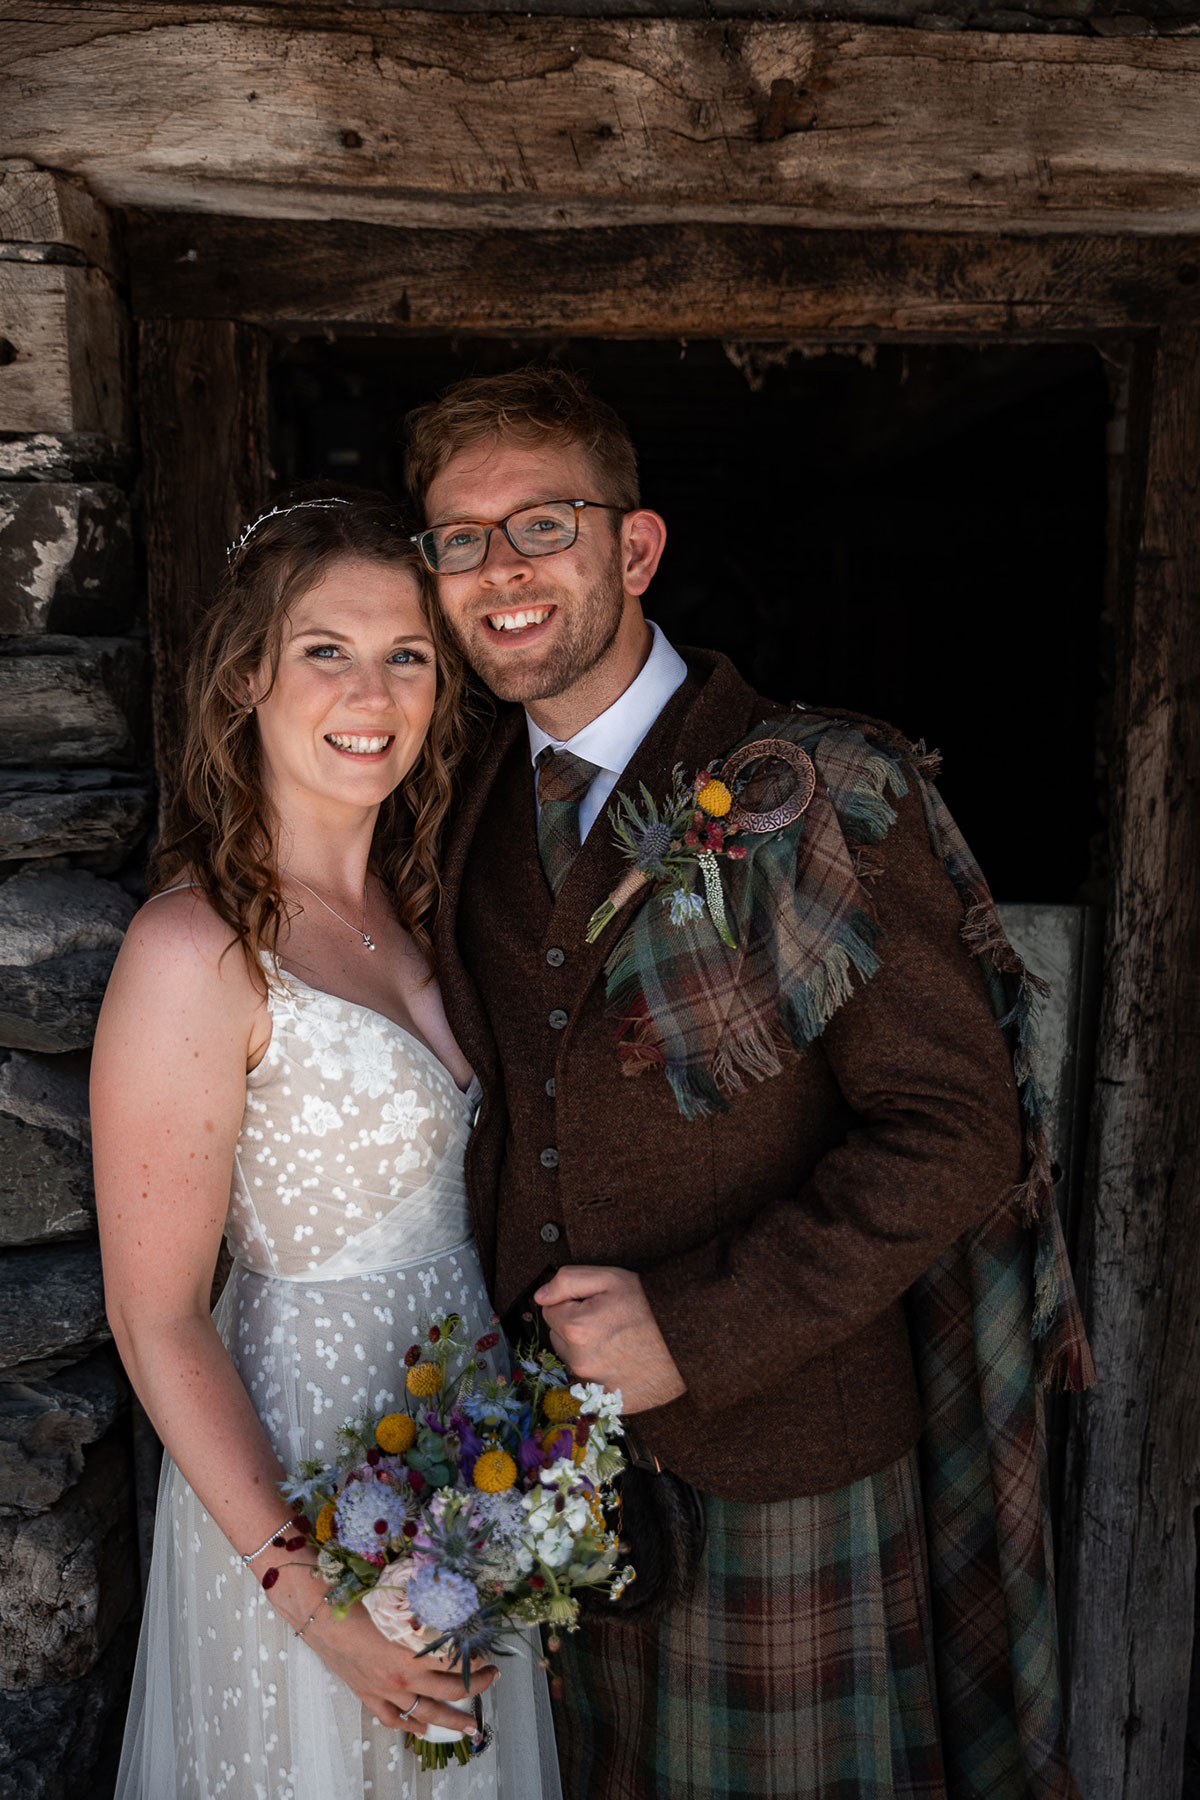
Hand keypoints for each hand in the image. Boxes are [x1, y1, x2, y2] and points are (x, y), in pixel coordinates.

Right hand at [273, 1568, 496, 1735]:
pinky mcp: (367, 1695)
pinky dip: (410, 1725)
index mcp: (411, 1653)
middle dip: (476, 1686)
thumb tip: (452, 1601)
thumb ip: (426, 1609)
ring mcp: (384, 1691)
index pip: (455, 1663)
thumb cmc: (357, 1599)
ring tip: (471, 1723)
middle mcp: (401, 1679)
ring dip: (451, 1718)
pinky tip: (423, 1728)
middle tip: (492, 1677)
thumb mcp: (398, 1601)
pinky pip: (393, 1718)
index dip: (476, 1659)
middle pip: (449, 1691)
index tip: (488, 1650)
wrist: (318, 1612)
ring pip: (425, 1713)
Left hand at [534, 1265, 685, 1412]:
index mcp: (576, 1328)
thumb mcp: (610, 1278)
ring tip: (617, 1340)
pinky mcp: (609, 1403)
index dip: (571, 1302)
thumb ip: (567, 1281)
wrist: (690, 1340)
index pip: (548, 1311)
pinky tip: (623, 1360)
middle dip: (574, 1327)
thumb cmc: (651, 1306)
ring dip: (586, 1350)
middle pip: (558, 1338)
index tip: (594, 1302)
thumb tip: (540, 1296)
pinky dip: (601, 1373)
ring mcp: (594, 1386)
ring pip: (573, 1361)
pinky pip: (590, 1384)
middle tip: (608, 1319)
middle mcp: (580, 1362)